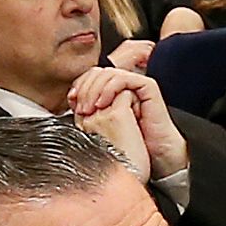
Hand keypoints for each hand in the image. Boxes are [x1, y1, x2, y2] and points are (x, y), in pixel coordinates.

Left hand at [64, 62, 188, 184]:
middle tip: (79, 107)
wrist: (154, 153)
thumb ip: (87, 109)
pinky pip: (124, 78)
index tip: (72, 101)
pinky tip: (103, 104)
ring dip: (94, 89)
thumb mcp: (101, 124)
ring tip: (90, 109)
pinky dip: (109, 88)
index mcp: (113, 90)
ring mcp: (135, 83)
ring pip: (108, 73)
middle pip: (97, 72)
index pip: (91, 76)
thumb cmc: (131, 143)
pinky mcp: (147, 86)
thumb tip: (71, 98)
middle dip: (84, 87)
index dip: (79, 85)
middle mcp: (124, 84)